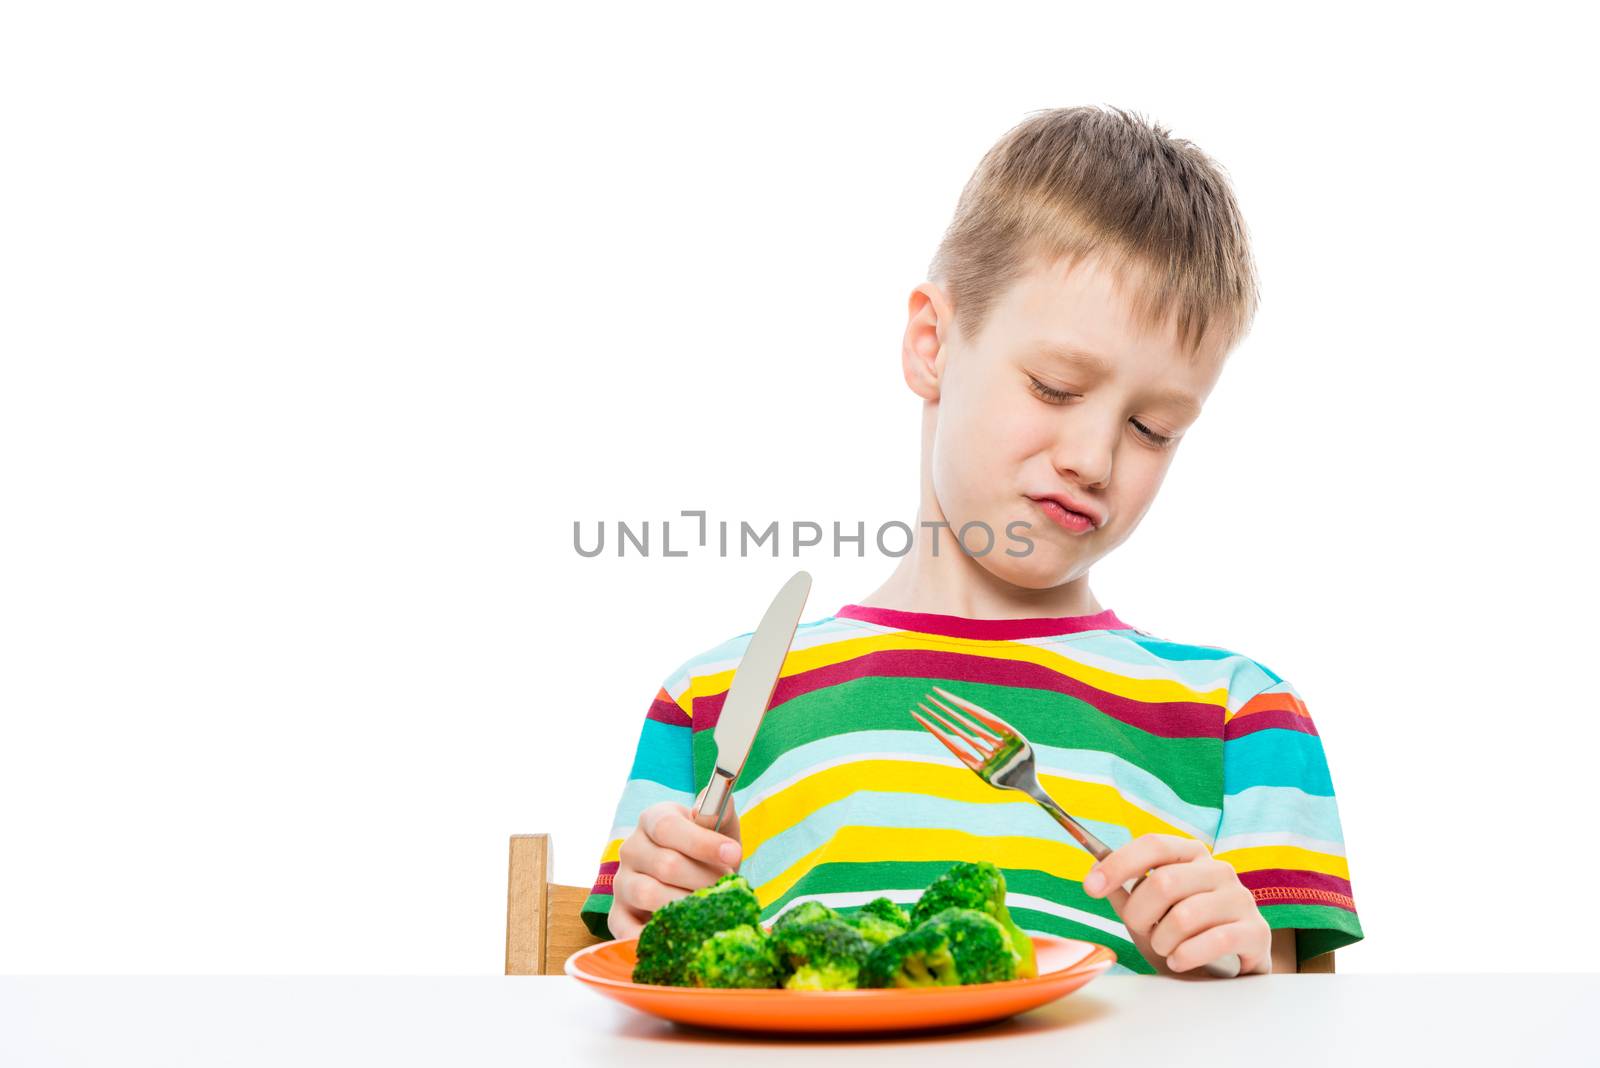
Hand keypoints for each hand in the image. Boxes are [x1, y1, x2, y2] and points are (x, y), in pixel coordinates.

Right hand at [607, 796, 741, 939]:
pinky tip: (674, 939)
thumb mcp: (718, 827)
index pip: (670, 827)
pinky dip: (646, 936)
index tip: (735, 854)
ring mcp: (621, 882)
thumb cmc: (707, 851)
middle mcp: (631, 849)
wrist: (692, 878)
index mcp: (653, 819)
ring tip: (710, 908)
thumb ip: (720, 811)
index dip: (703, 842)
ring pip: (648, 894)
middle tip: (728, 888)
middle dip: (704, 878)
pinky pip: (623, 928)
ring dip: (686, 904)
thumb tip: (715, 802)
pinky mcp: (618, 913)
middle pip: (666, 864)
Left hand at [1082, 834, 1270, 976]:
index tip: (1090, 886)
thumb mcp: (1148, 913)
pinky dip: (1187, 955)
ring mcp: (1241, 899)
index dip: (1118, 863)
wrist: (1227, 973)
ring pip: (1184, 915)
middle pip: (1163, 882)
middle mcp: (1219, 870)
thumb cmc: (1183, 936)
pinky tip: (1180, 961)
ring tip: (1166, 949)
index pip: (1153, 845)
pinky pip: (1215, 940)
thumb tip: (1094, 868)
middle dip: (1139, 915)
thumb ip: (1125, 892)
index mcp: (1191, 855)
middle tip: (1142, 932)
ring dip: (1163, 941)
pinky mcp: (1256, 931)